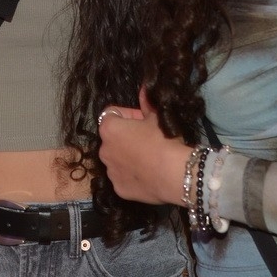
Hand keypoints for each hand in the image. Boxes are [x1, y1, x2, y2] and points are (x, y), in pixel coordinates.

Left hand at [96, 89, 190, 205]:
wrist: (174, 173)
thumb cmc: (163, 140)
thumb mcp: (157, 117)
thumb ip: (146, 103)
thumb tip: (144, 88)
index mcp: (109, 129)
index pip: (113, 114)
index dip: (130, 115)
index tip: (144, 121)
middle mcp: (103, 149)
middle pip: (114, 139)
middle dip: (127, 138)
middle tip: (149, 140)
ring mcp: (109, 171)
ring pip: (117, 159)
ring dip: (128, 157)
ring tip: (149, 160)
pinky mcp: (118, 188)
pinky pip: (123, 178)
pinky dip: (132, 176)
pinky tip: (148, 176)